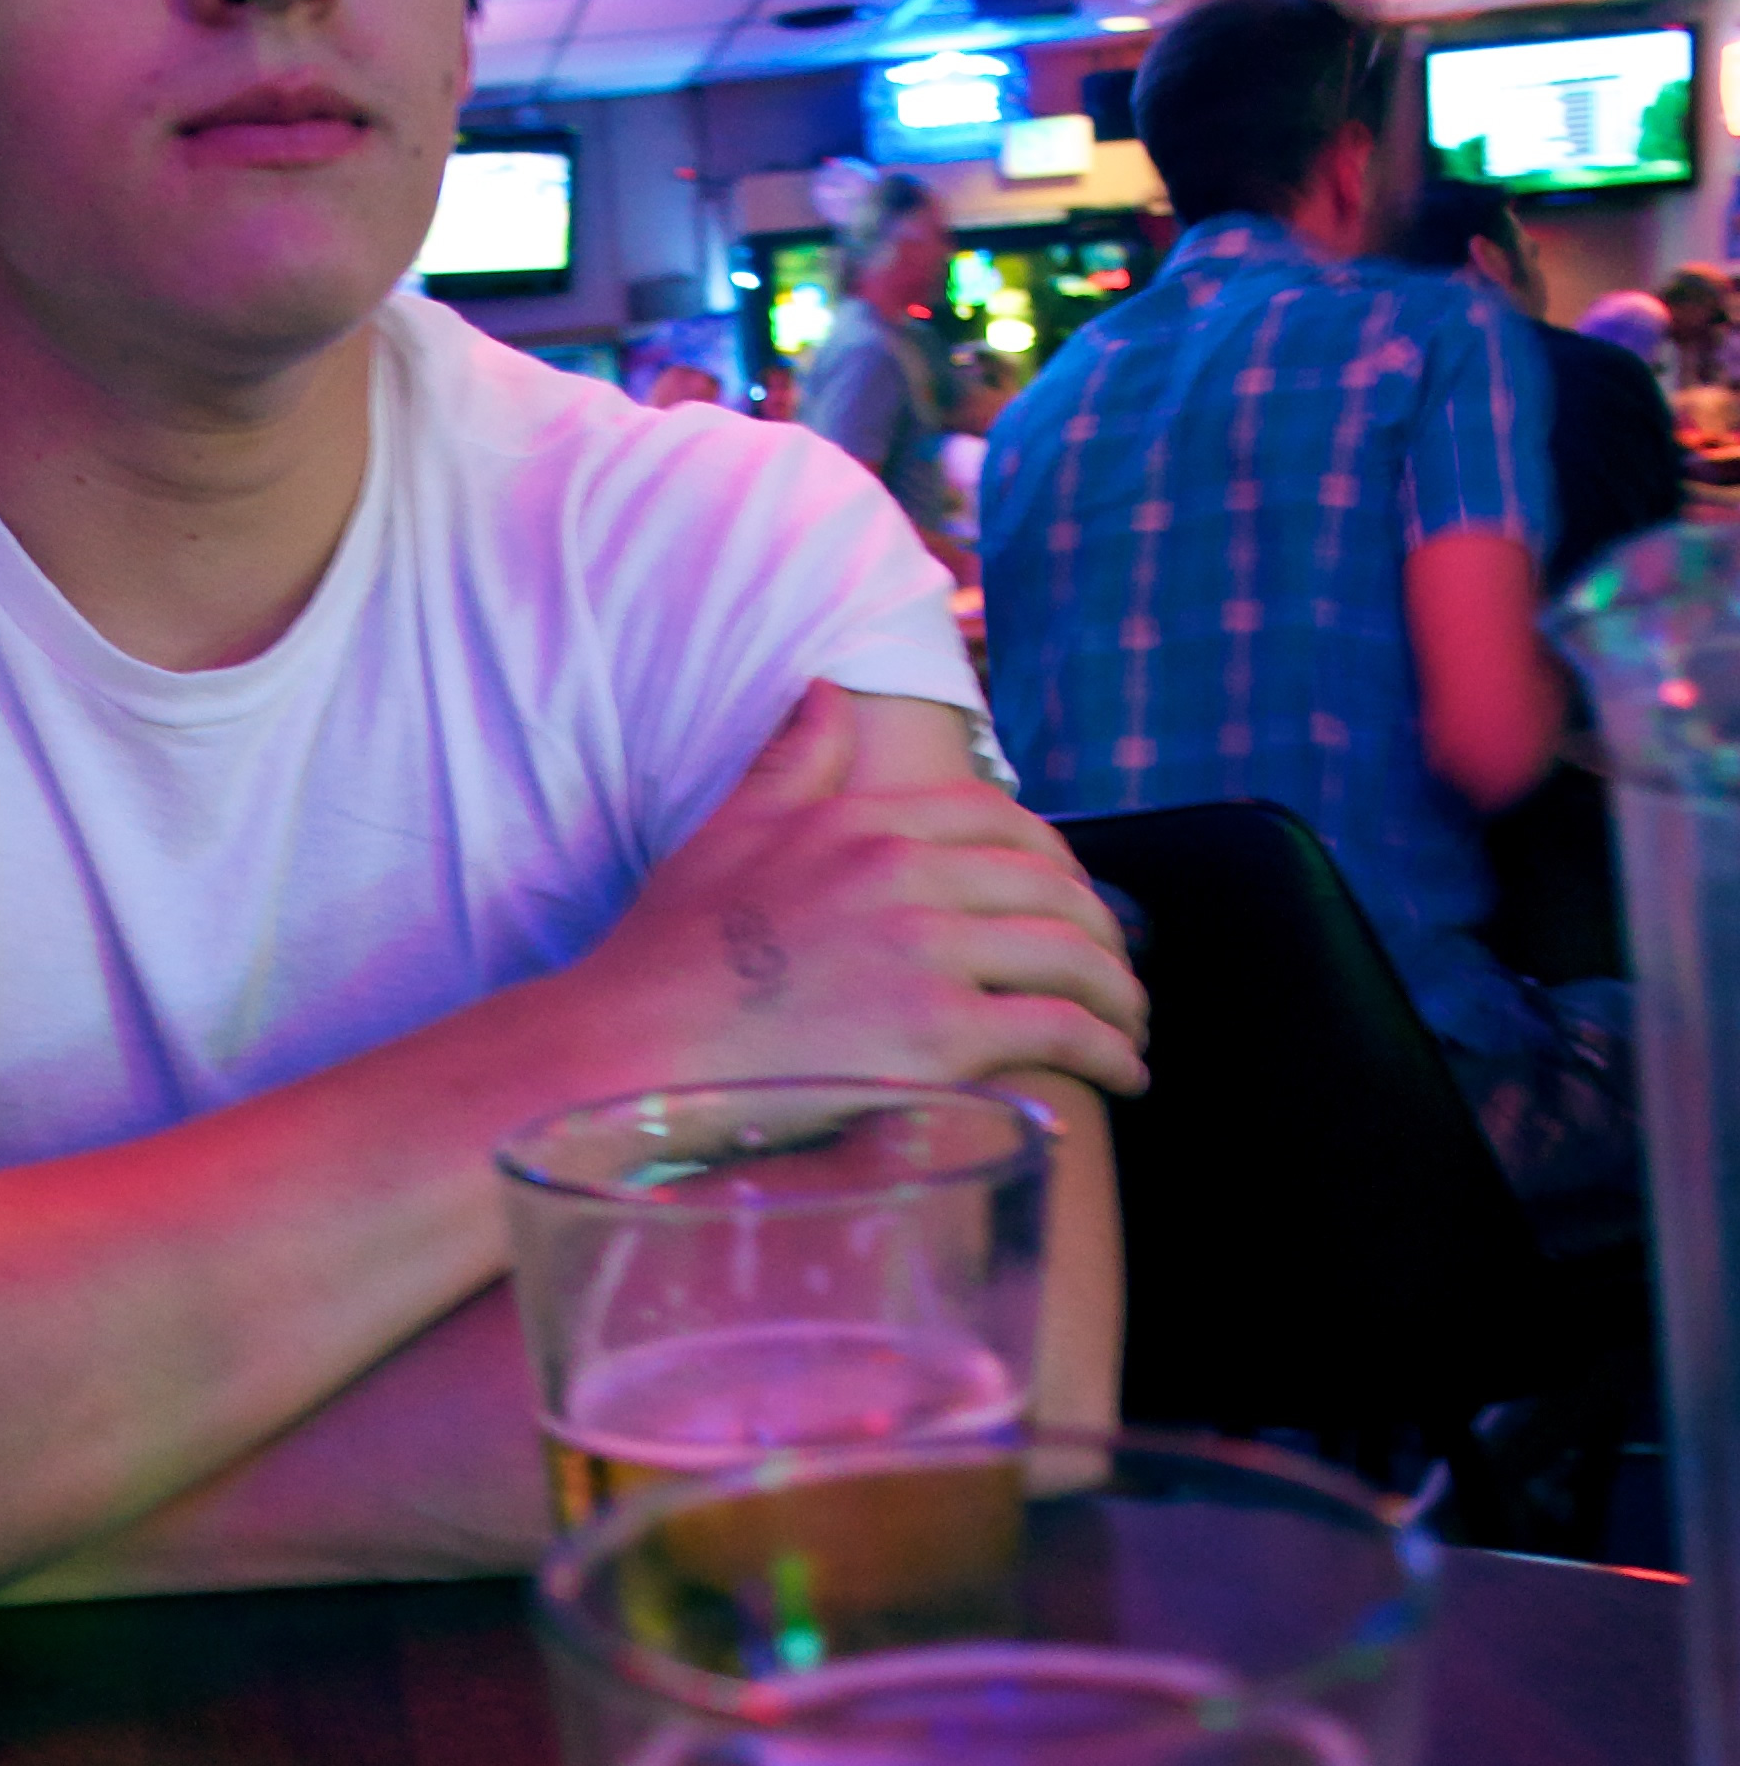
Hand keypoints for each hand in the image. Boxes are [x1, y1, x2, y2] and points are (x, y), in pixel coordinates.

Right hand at [563, 682, 1148, 1097]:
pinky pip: (1058, 1032)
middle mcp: (909, 874)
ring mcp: (928, 953)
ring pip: (1071, 957)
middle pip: (1052, 888)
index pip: (1000, 821)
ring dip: (1118, 994)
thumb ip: (791, 762)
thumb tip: (826, 691)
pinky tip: (1123, 1074)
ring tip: (1130, 1027)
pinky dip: (1107, 1052)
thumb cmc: (668, 955)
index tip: (1070, 898)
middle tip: (1117, 969)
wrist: (634, 1047)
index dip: (1055, 861)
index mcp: (867, 822)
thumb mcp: (726, 833)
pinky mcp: (938, 1034)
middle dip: (1103, 930)